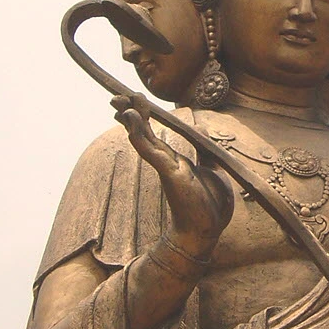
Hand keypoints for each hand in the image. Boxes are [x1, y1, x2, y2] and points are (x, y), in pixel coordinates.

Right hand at [112, 95, 233, 249]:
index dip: (144, 115)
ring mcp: (166, 167)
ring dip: (132, 119)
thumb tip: (201, 128)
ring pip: (144, 138)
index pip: (155, 132)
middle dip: (131, 112)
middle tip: (116, 96)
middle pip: (144, 131)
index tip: (133, 100)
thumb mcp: (212, 169)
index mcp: (176, 160)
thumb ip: (205, 151)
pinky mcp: (170, 173)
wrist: (206, 232)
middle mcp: (167, 161)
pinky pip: (151, 151)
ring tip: (120, 103)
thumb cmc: (209, 206)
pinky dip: (140, 135)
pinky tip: (131, 122)